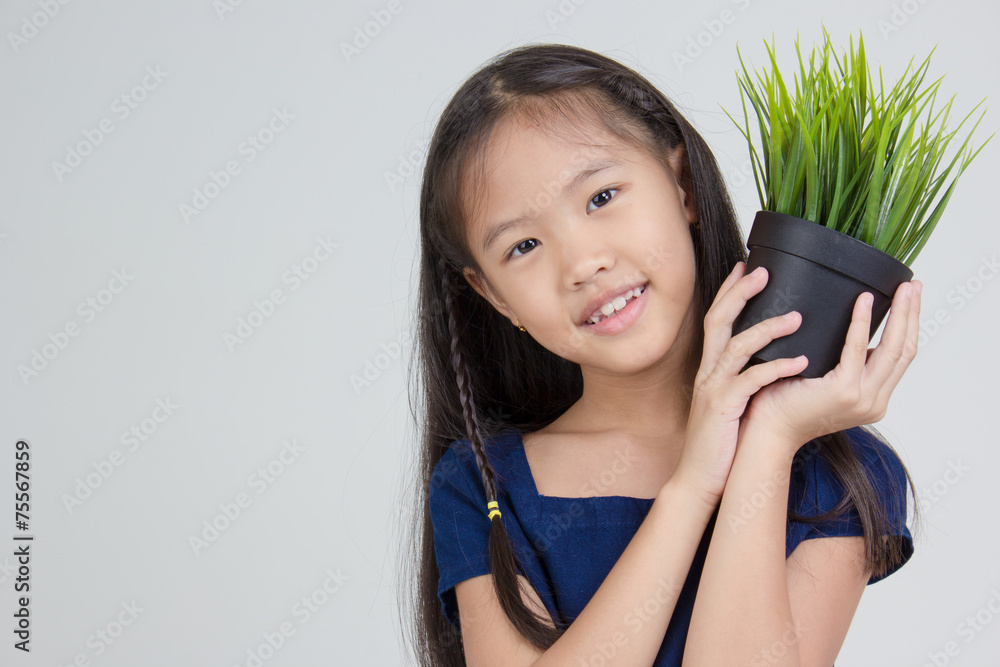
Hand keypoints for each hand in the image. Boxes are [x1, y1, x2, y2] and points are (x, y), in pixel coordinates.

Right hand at [672, 262, 811, 507]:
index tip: (746, 267)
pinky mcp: (723, 408)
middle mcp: (708, 372)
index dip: (729, 292)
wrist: (700, 478)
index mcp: (712, 369)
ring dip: (766, 328)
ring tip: (797, 317)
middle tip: (765, 272)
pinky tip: (802, 362)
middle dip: (739, 293)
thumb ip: (744, 378)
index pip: (717, 320)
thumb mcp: (730, 402)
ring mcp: (713, 389)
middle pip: (718, 320)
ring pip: (735, 346)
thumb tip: (771, 359)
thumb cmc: (721, 442)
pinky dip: (776, 368)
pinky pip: (750, 381)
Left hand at [741, 279, 921, 451]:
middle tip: (914, 285)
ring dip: (900, 315)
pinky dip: (862, 322)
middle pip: (904, 351)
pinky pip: (857, 349)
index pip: (901, 358)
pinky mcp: (844, 391)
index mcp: (872, 399)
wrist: (767, 429)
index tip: (911, 298)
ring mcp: (862, 399)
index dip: (909, 326)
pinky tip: (863, 300)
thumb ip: (842, 361)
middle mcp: (874, 401)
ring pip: (892, 349)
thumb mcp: (824, 379)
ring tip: (903, 288)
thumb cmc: (784, 402)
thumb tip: (851, 325)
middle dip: (912, 315)